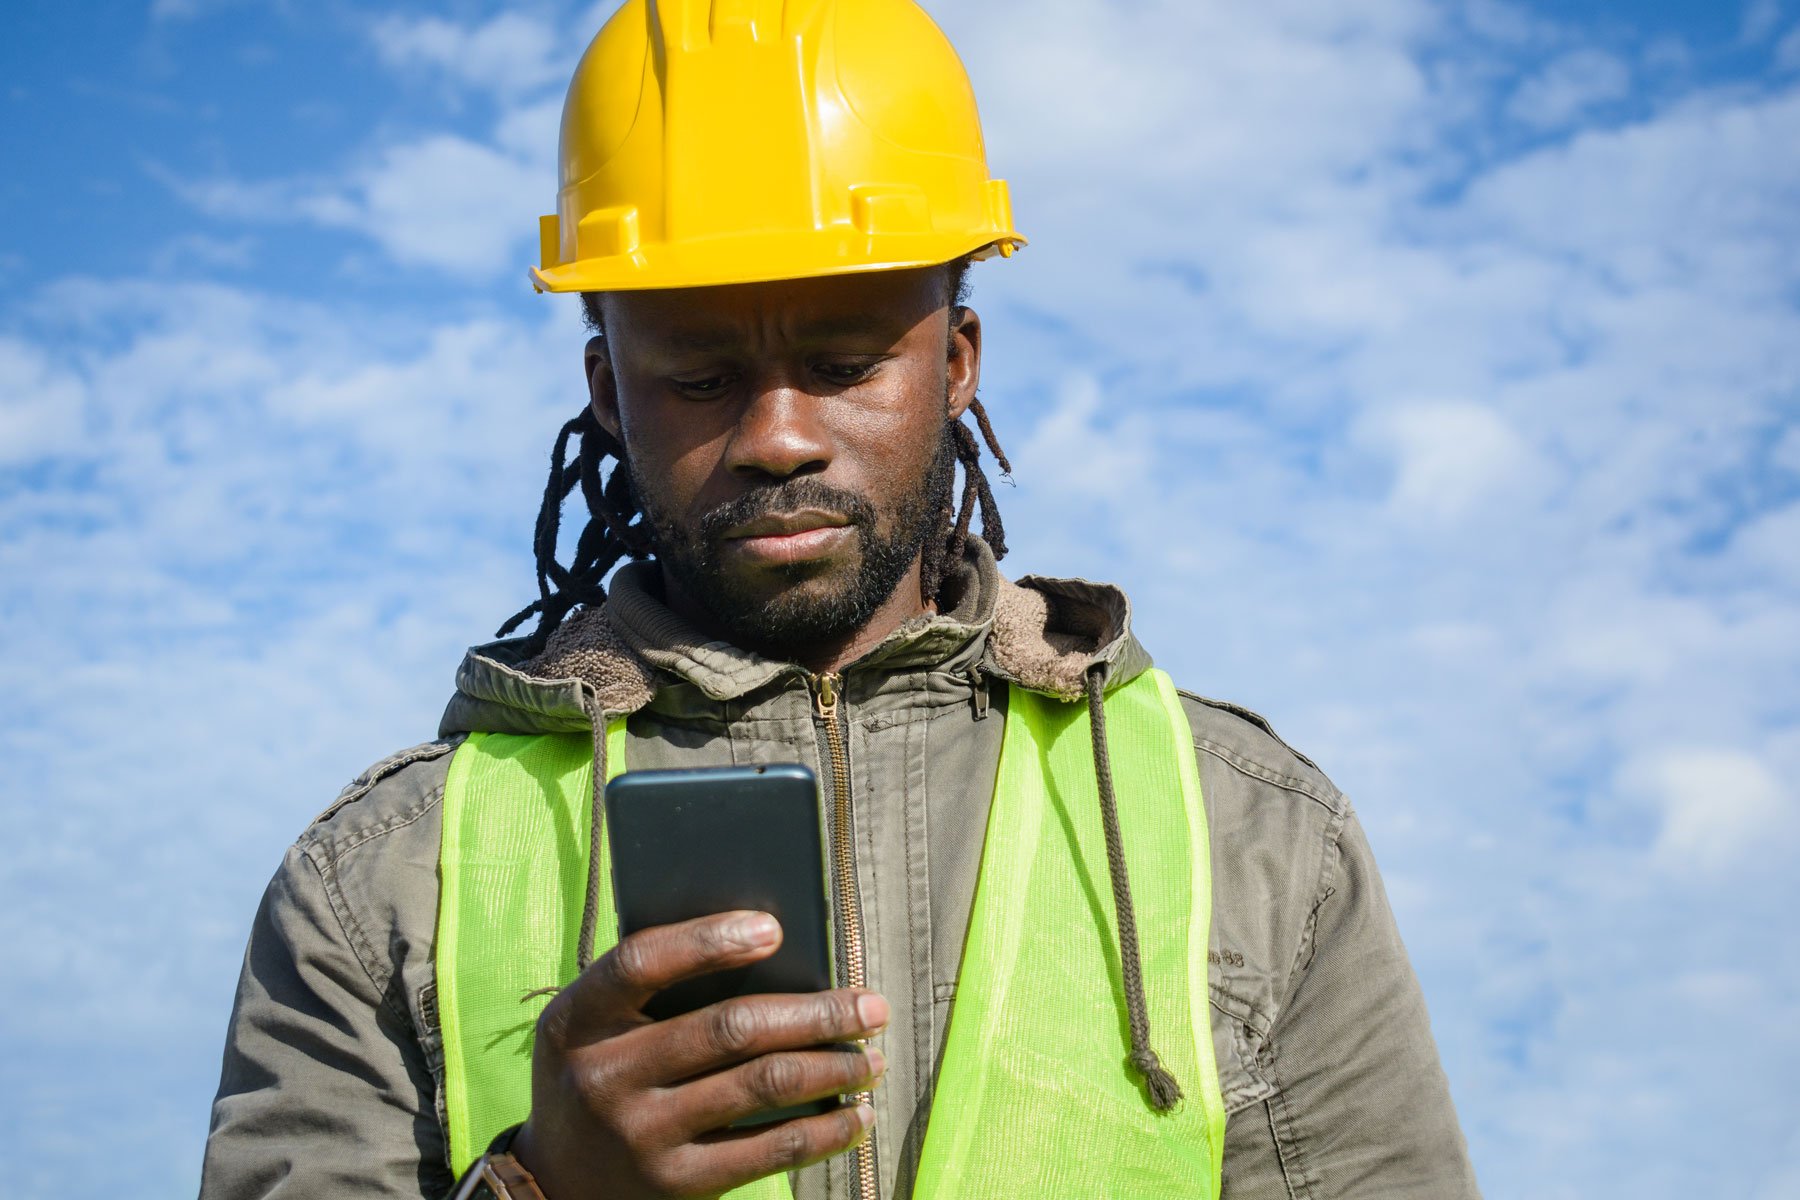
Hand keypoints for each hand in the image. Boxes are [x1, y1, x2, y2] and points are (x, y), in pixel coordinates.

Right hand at [511, 911, 886, 1199]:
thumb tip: (773, 952)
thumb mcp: (594, 1029)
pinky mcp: (675, 1185)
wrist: (557, 1185)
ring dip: (832, 1069)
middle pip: (728, 1029)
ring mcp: (641, 1135)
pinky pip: (767, 1152)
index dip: (706, 940)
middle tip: (872, 1008)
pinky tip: (855, 1117)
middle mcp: (604, 1077)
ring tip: (872, 1058)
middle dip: (815, 1014)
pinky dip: (823, 1132)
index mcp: (578, 1020)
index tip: (774, 928)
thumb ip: (654, 991)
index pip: (641, 962)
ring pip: (760, 1086)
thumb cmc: (599, 1075)